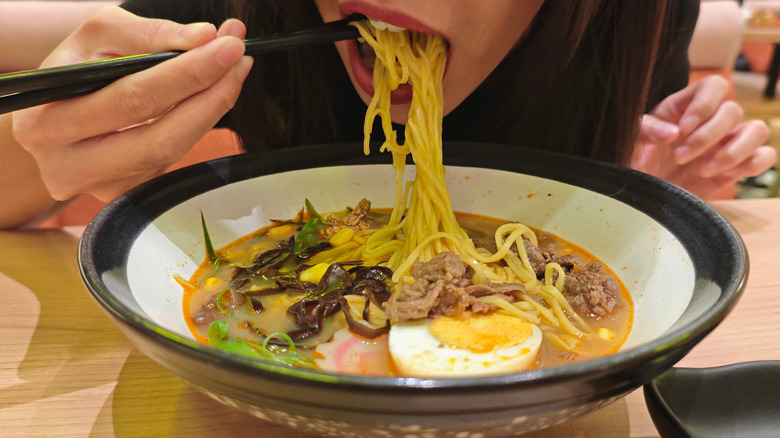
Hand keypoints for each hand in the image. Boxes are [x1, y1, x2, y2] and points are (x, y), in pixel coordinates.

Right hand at [11, 6, 252, 201]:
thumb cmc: (75, 69)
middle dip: (210, 95)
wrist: (51, 115)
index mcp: (49, 120)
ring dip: (211, 110)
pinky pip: (170, 162)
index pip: (133, 98)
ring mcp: (98, 188)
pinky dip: (196, 127)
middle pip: (159, 138)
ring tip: (232, 71)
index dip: (188, 73)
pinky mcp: (123, 195)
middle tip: (239, 60)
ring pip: (170, 153)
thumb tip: (203, 38)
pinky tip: (211, 98)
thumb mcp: (98, 36)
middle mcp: (68, 165)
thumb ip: (150, 34)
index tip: (227, 46)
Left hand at [631, 75, 775, 199]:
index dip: (704, 105)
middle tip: (679, 158)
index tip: (683, 129)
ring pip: (758, 130)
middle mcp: (710, 121)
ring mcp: (725, 144)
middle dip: (708, 137)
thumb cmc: (631, 162)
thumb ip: (644, 129)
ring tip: (702, 171)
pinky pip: (764, 157)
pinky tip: (722, 175)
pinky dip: (750, 164)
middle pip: (734, 111)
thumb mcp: (629, 141)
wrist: (638, 196)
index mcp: (684, 106)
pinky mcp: (735, 169)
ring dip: (733, 151)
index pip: (714, 86)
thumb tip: (671, 132)